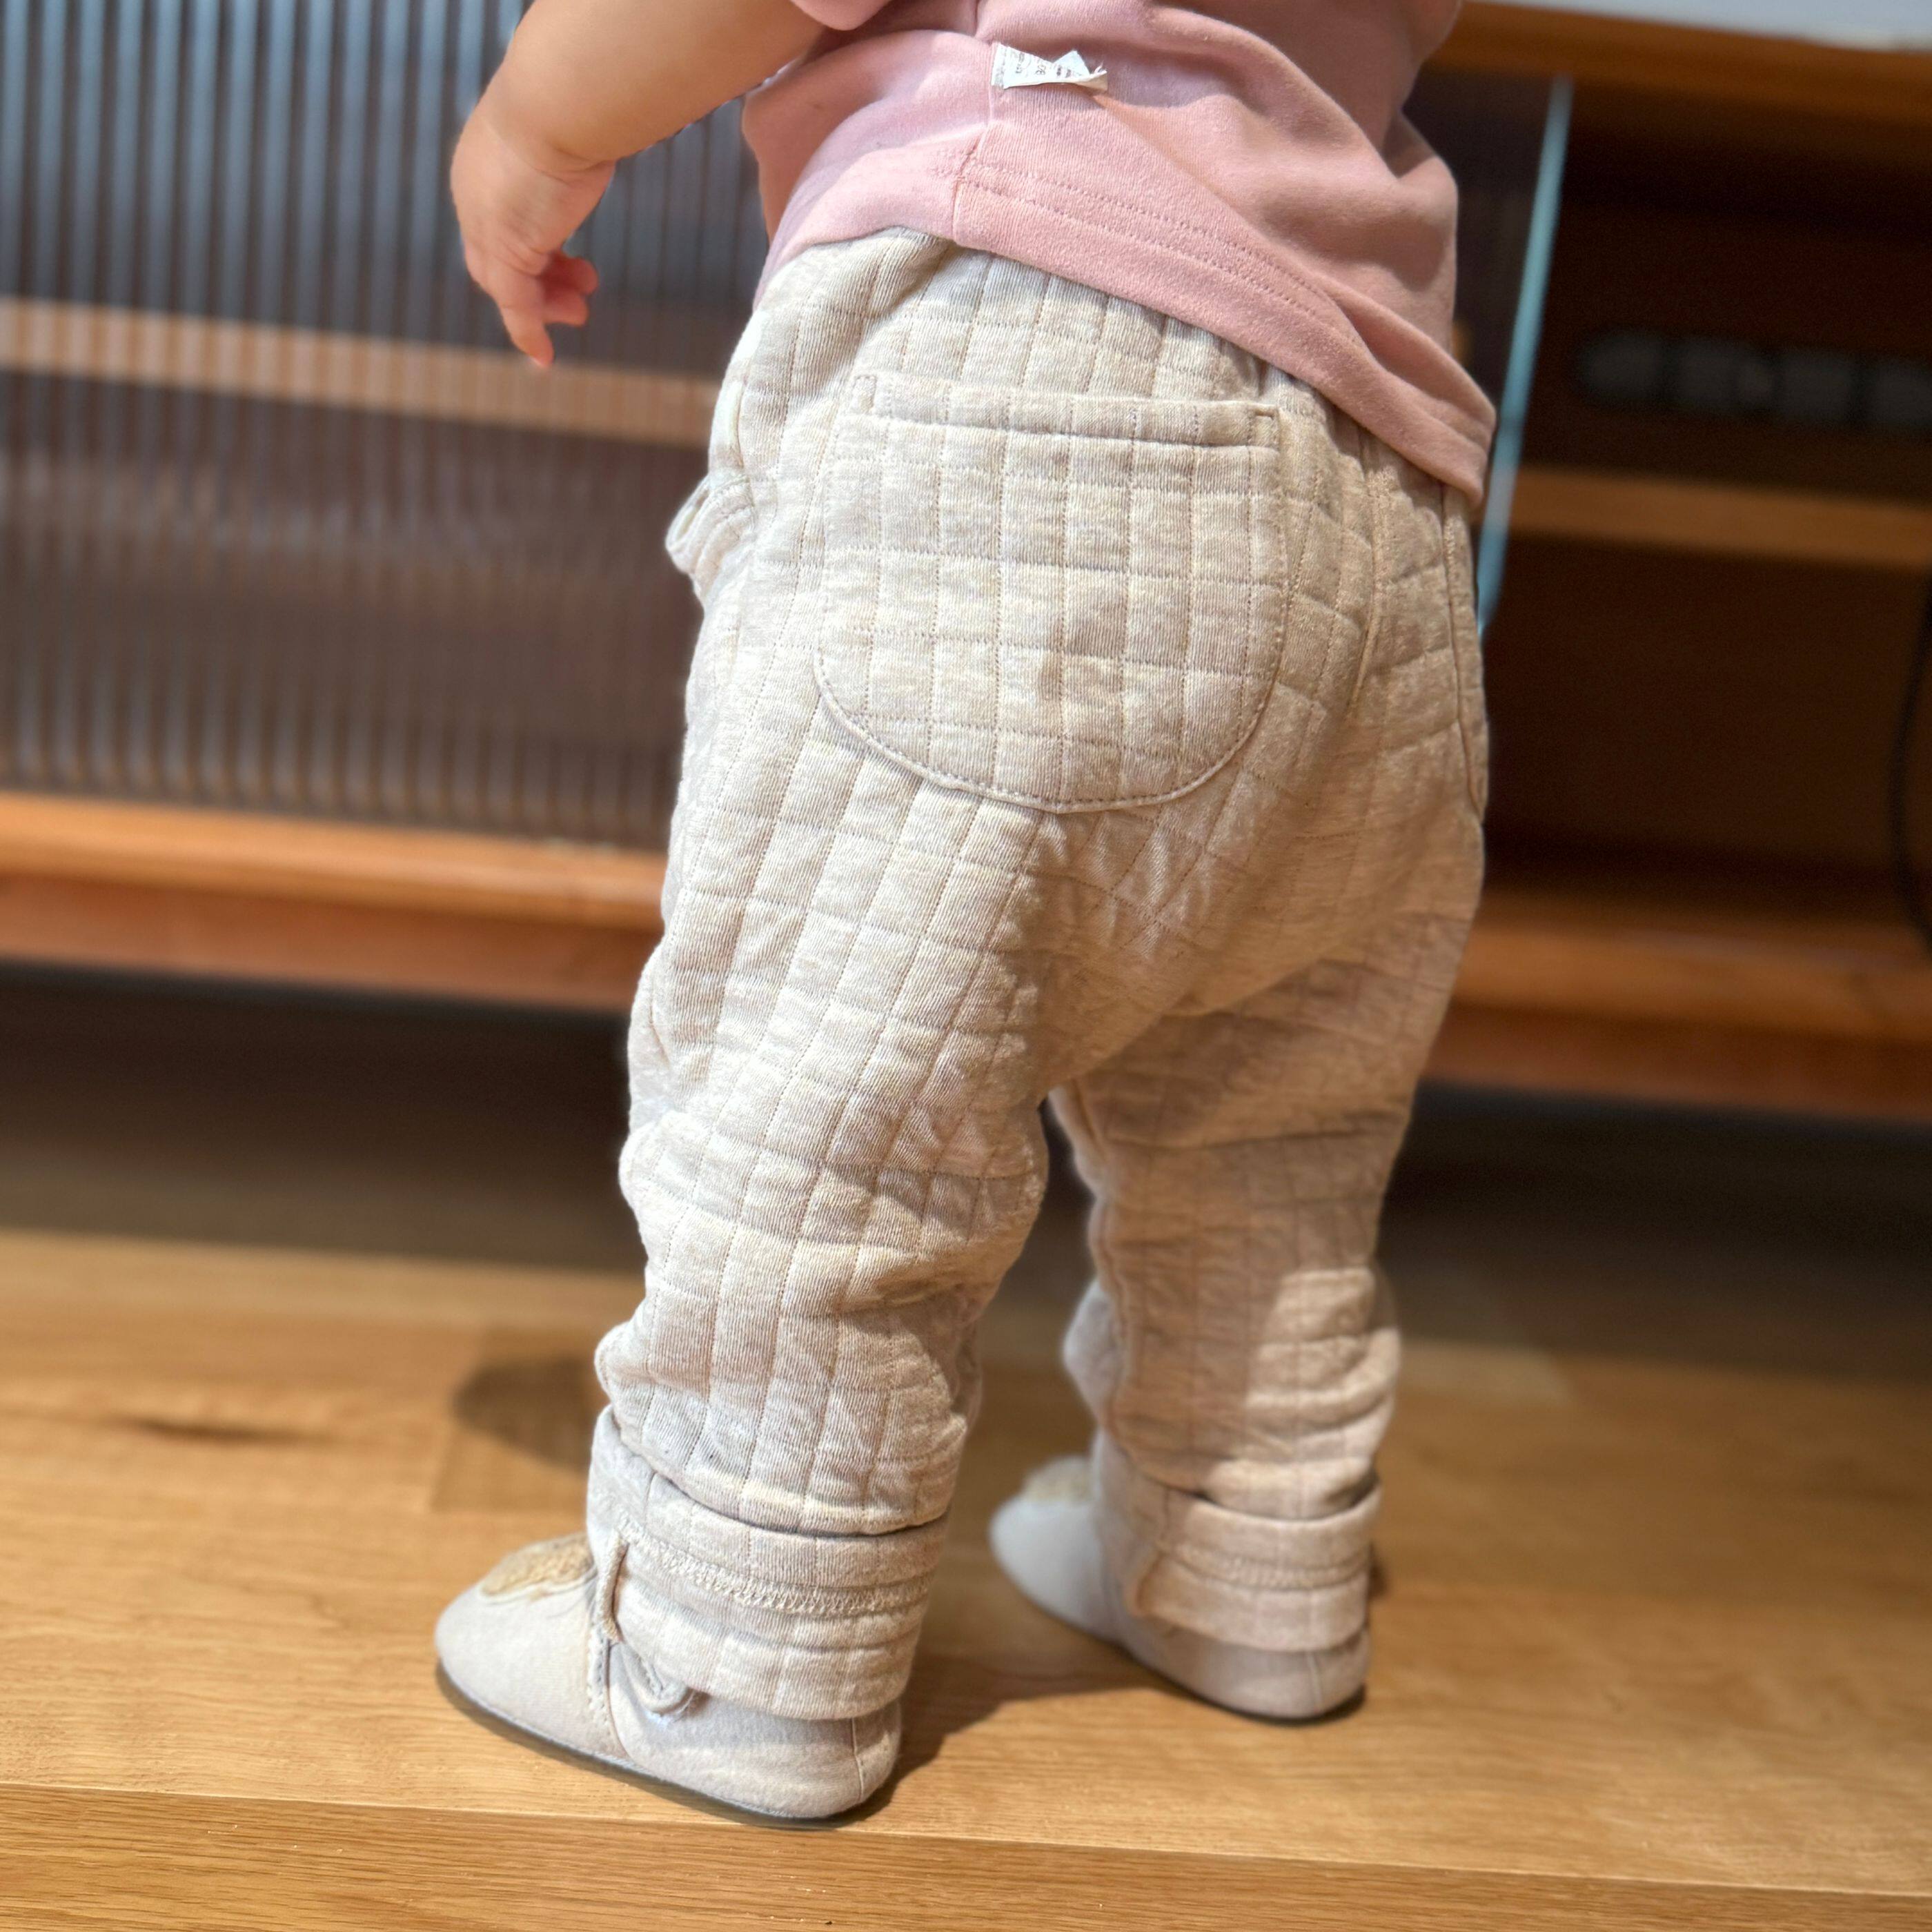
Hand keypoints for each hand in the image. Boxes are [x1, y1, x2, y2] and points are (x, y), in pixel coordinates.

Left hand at [450, 91, 612, 365]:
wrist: (557, 102)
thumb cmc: (571, 104)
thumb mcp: (564, 130)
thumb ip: (571, 147)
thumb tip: (604, 130)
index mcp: (482, 165)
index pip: (496, 221)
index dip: (529, 248)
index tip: (565, 262)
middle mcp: (474, 196)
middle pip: (495, 257)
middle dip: (537, 282)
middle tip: (575, 299)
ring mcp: (486, 226)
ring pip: (505, 284)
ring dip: (543, 305)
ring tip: (579, 313)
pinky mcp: (506, 252)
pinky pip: (513, 305)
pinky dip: (526, 332)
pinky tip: (543, 355)